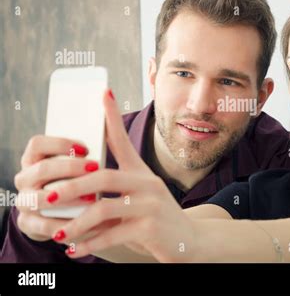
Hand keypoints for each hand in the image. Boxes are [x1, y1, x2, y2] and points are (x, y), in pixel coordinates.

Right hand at [14, 134, 94, 241]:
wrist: (66, 213)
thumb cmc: (77, 179)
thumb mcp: (80, 162)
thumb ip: (87, 147)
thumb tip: (108, 111)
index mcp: (34, 158)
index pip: (37, 143)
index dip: (60, 144)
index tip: (86, 148)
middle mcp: (25, 178)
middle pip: (41, 169)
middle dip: (70, 169)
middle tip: (96, 168)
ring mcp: (24, 201)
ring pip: (39, 198)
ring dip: (67, 197)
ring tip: (93, 197)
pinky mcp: (28, 223)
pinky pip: (43, 224)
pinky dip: (65, 223)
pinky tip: (86, 220)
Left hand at [45, 89, 197, 261]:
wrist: (189, 241)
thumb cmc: (157, 218)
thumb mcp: (139, 196)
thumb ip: (116, 187)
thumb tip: (82, 180)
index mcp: (141, 173)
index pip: (124, 140)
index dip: (112, 116)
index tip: (104, 92)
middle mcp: (148, 183)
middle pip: (103, 176)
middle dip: (70, 186)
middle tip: (47, 195)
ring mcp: (151, 205)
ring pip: (104, 208)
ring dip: (76, 223)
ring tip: (58, 233)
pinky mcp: (151, 228)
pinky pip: (112, 234)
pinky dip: (89, 243)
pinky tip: (74, 249)